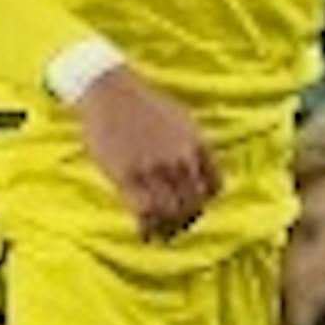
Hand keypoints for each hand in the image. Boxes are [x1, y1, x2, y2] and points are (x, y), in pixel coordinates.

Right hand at [74, 65, 220, 241]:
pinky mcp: (127, 176)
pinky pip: (144, 213)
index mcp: (196, 144)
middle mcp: (179, 159)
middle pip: (193, 204)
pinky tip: (144, 233)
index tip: (194, 206)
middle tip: (176, 225)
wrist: (110, 91)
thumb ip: (194, 145)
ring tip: (161, 233)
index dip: (204, 201)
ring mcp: (153, 168)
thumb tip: (201, 171)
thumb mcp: (181, 118)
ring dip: (168, 228)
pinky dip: (147, 228)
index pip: (214, 187)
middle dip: (186, 218)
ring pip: (171, 213)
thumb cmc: (144, 103)